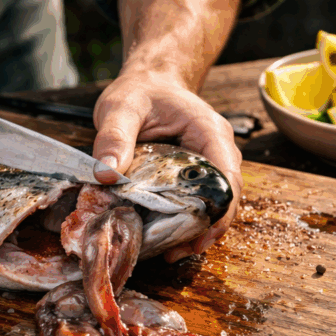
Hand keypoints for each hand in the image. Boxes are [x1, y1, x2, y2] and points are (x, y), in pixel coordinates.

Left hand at [92, 68, 242, 261]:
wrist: (148, 82)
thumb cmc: (140, 91)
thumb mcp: (120, 108)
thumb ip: (114, 137)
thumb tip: (107, 174)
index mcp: (209, 132)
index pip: (227, 177)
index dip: (219, 211)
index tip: (198, 236)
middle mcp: (218, 149)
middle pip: (226, 198)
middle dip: (206, 229)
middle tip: (175, 253)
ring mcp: (210, 162)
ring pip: (215, 204)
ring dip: (197, 229)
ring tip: (170, 253)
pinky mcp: (196, 174)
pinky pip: (199, 201)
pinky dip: (186, 220)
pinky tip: (166, 236)